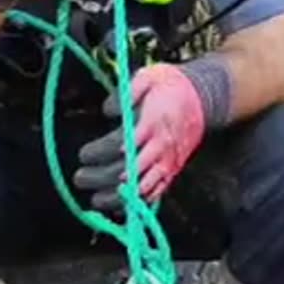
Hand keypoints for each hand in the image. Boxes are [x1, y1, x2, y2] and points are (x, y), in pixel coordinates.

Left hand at [74, 64, 207, 210]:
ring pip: (142, 187)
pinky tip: (121, 207)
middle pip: (128, 169)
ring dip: (118, 197)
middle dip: (102, 178)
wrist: (203, 98)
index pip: (122, 143)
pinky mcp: (172, 170)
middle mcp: (160, 146)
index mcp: (152, 123)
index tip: (84, 154)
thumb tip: (108, 110)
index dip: (101, 152)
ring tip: (96, 201)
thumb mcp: (149, 76)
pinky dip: (139, 203)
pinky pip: (156, 192)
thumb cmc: (170, 86)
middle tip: (80, 178)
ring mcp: (168, 161)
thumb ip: (127, 92)